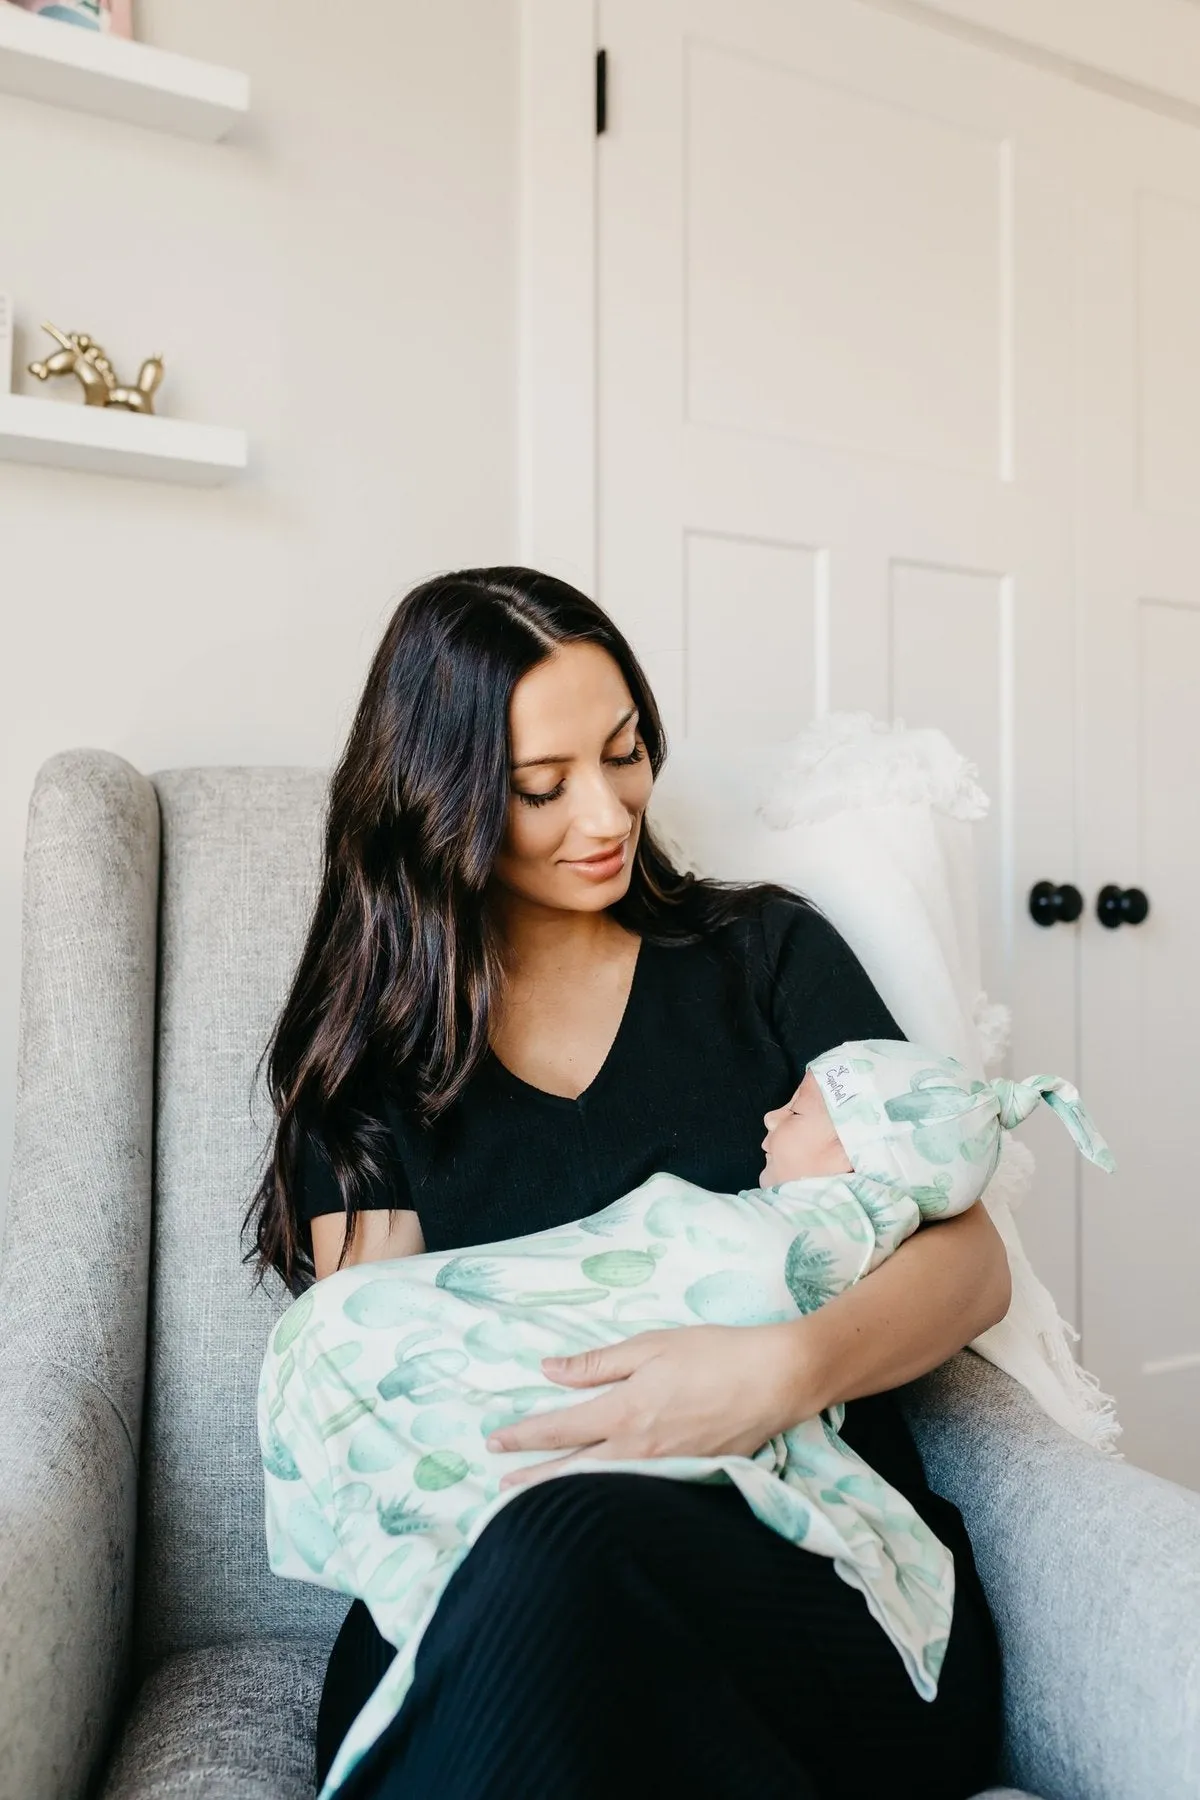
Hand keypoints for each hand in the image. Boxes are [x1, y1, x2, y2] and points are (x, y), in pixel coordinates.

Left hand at [486, 1321, 819, 1491]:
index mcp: (624, 1412)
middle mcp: (637, 1449)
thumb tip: (548, 1370)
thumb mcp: (651, 1346)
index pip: (559, 1429)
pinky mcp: (687, 1477)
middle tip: (500, 1491)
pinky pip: (636, 1493)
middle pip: (572, 1470)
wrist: (776, 1380)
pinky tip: (598, 1501)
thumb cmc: (714, 1354)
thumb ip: (598, 1363)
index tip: (494, 1441)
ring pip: (601, 1487)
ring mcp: (663, 1469)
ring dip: (565, 1493)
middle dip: (533, 1479)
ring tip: (535, 1502)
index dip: (523, 1436)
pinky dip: (607, 1498)